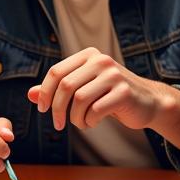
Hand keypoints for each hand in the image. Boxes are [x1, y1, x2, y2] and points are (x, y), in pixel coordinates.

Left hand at [28, 48, 178, 131]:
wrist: (148, 102)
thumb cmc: (109, 96)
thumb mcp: (83, 89)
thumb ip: (57, 90)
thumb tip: (30, 94)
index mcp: (88, 56)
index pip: (56, 72)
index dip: (45, 92)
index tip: (43, 109)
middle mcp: (101, 61)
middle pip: (66, 86)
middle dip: (57, 109)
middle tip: (57, 124)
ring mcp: (114, 75)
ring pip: (79, 99)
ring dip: (74, 118)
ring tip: (80, 123)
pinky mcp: (124, 92)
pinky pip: (95, 110)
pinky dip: (89, 121)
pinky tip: (92, 123)